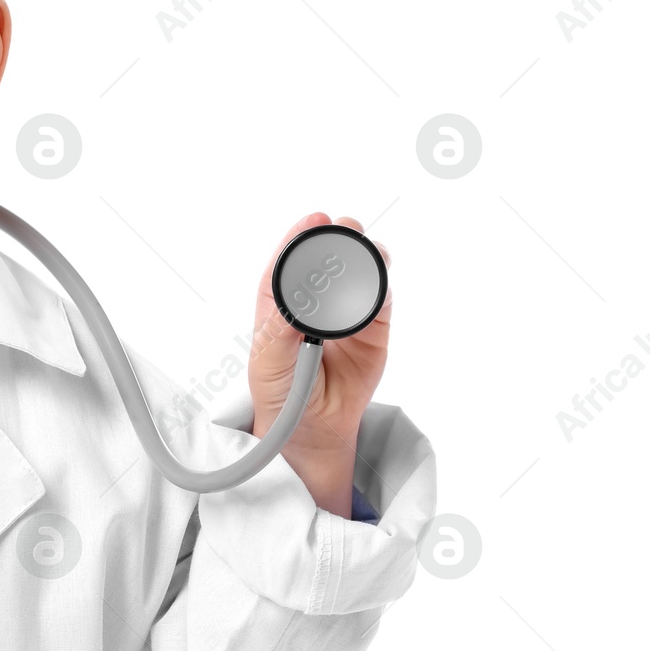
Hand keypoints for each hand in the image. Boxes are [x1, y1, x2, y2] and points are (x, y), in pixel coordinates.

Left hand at [246, 212, 390, 515]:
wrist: (313, 431)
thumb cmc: (281, 393)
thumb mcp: (268, 364)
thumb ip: (279, 333)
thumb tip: (291, 305)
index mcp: (279, 304)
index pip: (288, 264)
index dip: (299, 238)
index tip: (313, 219)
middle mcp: (313, 302)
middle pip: (327, 260)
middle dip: (336, 239)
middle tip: (345, 228)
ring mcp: (345, 313)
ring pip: (359, 273)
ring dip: (365, 255)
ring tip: (367, 250)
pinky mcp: (373, 329)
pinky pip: (381, 301)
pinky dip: (382, 287)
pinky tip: (379, 280)